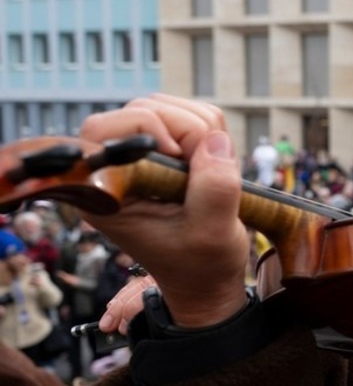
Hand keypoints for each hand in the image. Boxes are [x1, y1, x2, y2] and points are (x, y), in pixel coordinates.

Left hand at [79, 95, 248, 327]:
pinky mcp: (161, 150)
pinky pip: (187, 115)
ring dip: (202, 130)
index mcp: (105, 192)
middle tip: (207, 170)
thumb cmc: (202, 264)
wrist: (207, 279)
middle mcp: (115, 167)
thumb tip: (216, 140)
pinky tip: (212, 165)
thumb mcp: (212, 233)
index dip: (149, 130)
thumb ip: (214, 189)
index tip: (184, 161)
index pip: (104, 129)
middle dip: (187, 130)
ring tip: (212, 171)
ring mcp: (139, 155)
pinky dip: (209, 132)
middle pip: (142, 109)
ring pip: (167, 107)